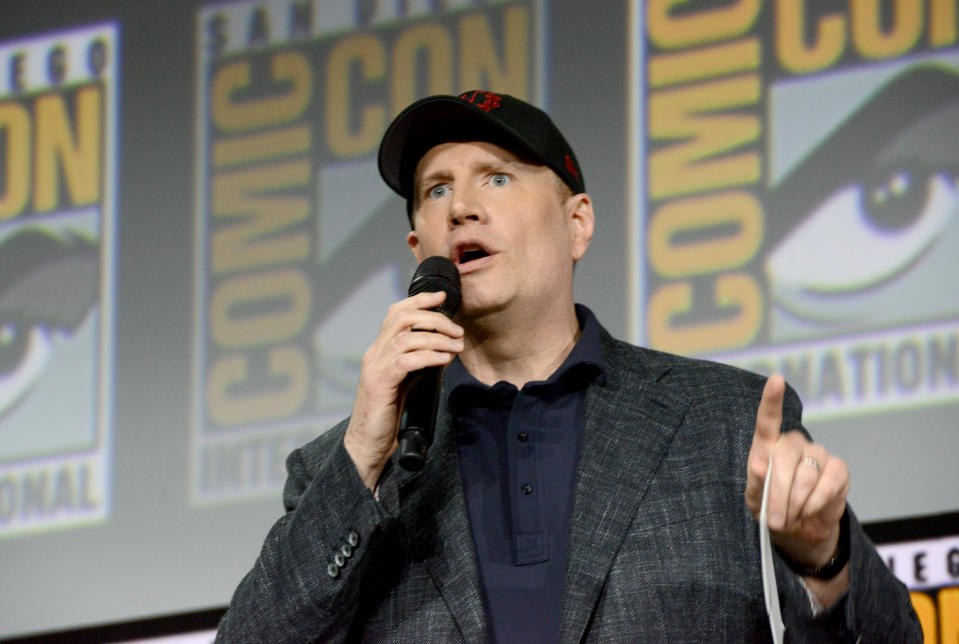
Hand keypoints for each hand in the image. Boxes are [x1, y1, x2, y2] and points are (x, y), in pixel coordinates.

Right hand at [343, 291, 463, 490]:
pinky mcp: (380, 384)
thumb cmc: (388, 415)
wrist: (367, 443)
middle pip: (402, 318)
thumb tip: (445, 350)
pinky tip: (443, 360)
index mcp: (379, 350)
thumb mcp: (404, 382)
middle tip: (457, 331)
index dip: (419, 300)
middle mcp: (374, 353)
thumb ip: (416, 364)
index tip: (443, 298)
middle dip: (434, 318)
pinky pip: (406, 361)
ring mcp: (375, 367)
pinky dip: (428, 356)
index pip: (396, 313)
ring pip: (406, 337)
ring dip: (436, 338)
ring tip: (456, 346)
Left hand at [745, 374, 849, 570]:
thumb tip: (761, 468)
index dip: (772, 400)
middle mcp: (793, 444)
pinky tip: (809, 511)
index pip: (768, 420)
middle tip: (776, 519)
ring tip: (790, 517)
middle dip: (778, 493)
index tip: (776, 379)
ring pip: (805, 475)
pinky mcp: (838, 469)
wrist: (799, 532)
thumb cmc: (771, 511)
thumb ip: (757, 484)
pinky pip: (827, 484)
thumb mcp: (756, 502)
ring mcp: (818, 454)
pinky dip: (815, 503)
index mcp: (768, 447)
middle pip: (784, 458)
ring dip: (795, 503)